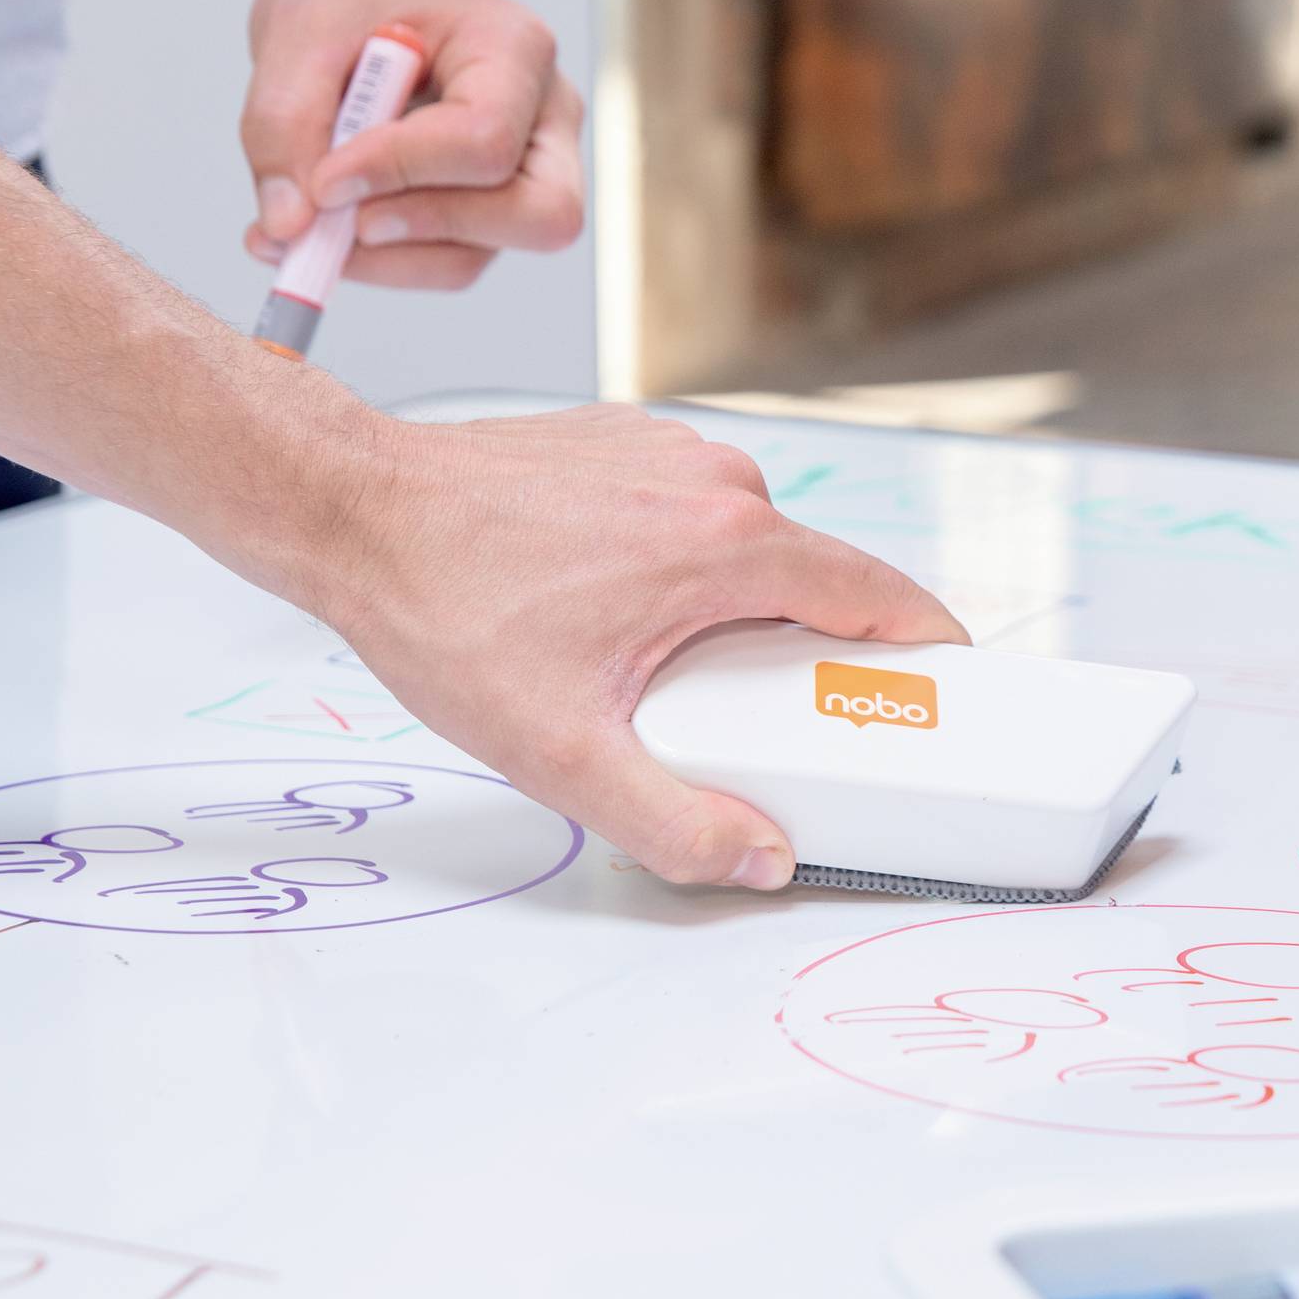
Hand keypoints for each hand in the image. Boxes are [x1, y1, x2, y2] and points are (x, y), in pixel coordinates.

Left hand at [241, 0, 582, 291]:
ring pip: (484, 252)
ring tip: (306, 227)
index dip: (401, 170)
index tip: (321, 183)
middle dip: (429, 230)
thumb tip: (288, 228)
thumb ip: (282, 125)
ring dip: (388, 257)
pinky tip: (327, 227)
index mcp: (513, 47)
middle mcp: (545, 113)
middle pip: (539, 214)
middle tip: (343, 225)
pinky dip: (384, 259)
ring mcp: (530, 166)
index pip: (485, 138)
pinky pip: (452, 258)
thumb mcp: (297, 35)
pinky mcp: (494, 205)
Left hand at [288, 405, 966, 888]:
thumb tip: (761, 857)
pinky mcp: (624, 440)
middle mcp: (716, 481)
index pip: (880, 595)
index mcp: (729, 546)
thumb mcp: (560, 751)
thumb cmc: (445, 612)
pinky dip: (682, 560)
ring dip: (739, 603)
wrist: (351, 508)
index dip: (928, 646)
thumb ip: (674, 819)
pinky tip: (613, 607)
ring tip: (667, 666)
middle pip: (817, 574)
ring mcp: (668, 450)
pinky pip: (690, 510)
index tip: (948, 688)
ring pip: (750, 543)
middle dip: (813, 648)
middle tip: (774, 717)